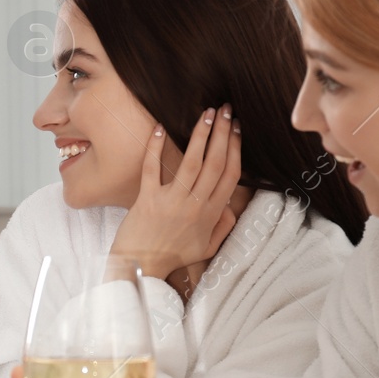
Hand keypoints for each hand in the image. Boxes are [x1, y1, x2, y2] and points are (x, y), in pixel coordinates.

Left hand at [111, 106, 241, 280]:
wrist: (140, 267)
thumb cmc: (172, 257)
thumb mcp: (207, 248)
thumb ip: (223, 226)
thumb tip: (231, 206)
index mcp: (211, 214)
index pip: (230, 175)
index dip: (236, 149)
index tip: (237, 129)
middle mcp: (194, 205)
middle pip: (215, 162)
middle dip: (223, 133)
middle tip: (226, 110)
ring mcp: (171, 201)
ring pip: (191, 162)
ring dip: (200, 135)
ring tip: (206, 113)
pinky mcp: (147, 199)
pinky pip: (152, 168)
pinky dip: (155, 147)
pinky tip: (160, 127)